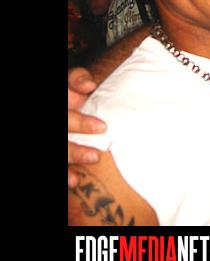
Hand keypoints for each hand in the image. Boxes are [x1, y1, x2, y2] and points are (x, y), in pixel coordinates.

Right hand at [68, 67, 104, 187]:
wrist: (70, 113)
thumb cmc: (69, 94)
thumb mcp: (68, 84)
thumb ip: (77, 79)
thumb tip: (89, 86)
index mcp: (62, 107)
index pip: (67, 119)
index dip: (81, 123)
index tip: (102, 127)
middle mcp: (58, 127)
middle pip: (62, 137)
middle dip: (73, 151)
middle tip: (96, 155)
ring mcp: (57, 141)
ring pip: (60, 154)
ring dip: (69, 163)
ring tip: (81, 174)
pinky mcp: (62, 155)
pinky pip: (62, 165)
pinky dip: (66, 174)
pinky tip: (75, 181)